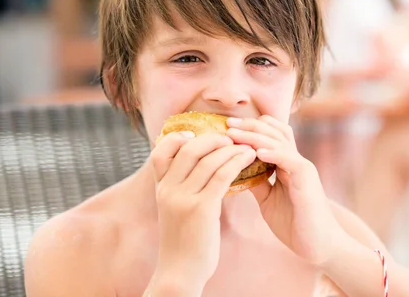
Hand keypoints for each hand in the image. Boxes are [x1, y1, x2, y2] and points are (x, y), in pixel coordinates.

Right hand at [150, 131, 256, 290]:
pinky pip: (222, 176)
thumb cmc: (182, 241)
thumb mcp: (173, 210)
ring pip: (208, 160)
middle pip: (188, 149)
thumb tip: (199, 167)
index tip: (195, 135)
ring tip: (246, 147)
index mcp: (160, 189)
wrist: (180, 273)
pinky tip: (248, 159)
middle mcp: (168, 190)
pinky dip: (237, 162)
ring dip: (230, 149)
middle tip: (229, 139)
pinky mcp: (202, 208)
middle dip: (211, 139)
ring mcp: (183, 198)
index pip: (160, 151)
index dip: (177, 138)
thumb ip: (181, 189)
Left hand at [226, 116, 342, 266]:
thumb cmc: (294, 223)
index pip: (271, 135)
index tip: (227, 128)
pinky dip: (273, 153)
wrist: (317, 245)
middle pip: (274, 131)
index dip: (250, 128)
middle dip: (249, 125)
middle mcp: (295, 161)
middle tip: (228, 123)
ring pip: (279, 141)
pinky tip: (257, 152)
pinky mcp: (307, 178)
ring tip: (234, 133)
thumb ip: (257, 182)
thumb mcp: (268, 199)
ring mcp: (302, 167)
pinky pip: (289, 159)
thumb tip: (235, 170)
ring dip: (255, 136)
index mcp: (286, 164)